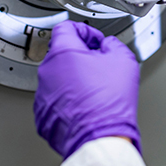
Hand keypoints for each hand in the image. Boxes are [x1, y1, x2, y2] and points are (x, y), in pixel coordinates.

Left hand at [34, 21, 140, 158]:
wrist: (100, 138)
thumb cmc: (110, 102)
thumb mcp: (123, 60)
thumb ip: (112, 44)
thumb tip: (108, 45)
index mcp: (63, 52)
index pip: (66, 27)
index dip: (85, 31)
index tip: (95, 40)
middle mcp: (47, 71)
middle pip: (62, 53)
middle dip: (80, 56)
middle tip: (99, 65)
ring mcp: (42, 95)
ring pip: (57, 78)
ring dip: (74, 79)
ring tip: (95, 89)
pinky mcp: (42, 115)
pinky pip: (55, 100)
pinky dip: (68, 100)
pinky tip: (86, 105)